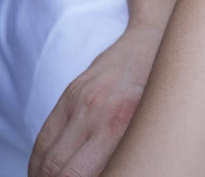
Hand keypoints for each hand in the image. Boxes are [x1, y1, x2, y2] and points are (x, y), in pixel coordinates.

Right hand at [28, 24, 163, 176]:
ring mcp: (81, 101)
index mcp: (122, 124)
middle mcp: (98, 112)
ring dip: (44, 176)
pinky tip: (47, 171)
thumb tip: (120, 169)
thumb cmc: (164, 88)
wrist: (155, 40)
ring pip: (45, 157)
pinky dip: (40, 160)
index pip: (79, 174)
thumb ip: (130, 150)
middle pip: (59, 169)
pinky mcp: (70, 94)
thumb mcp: (153, 124)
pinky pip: (45, 136)